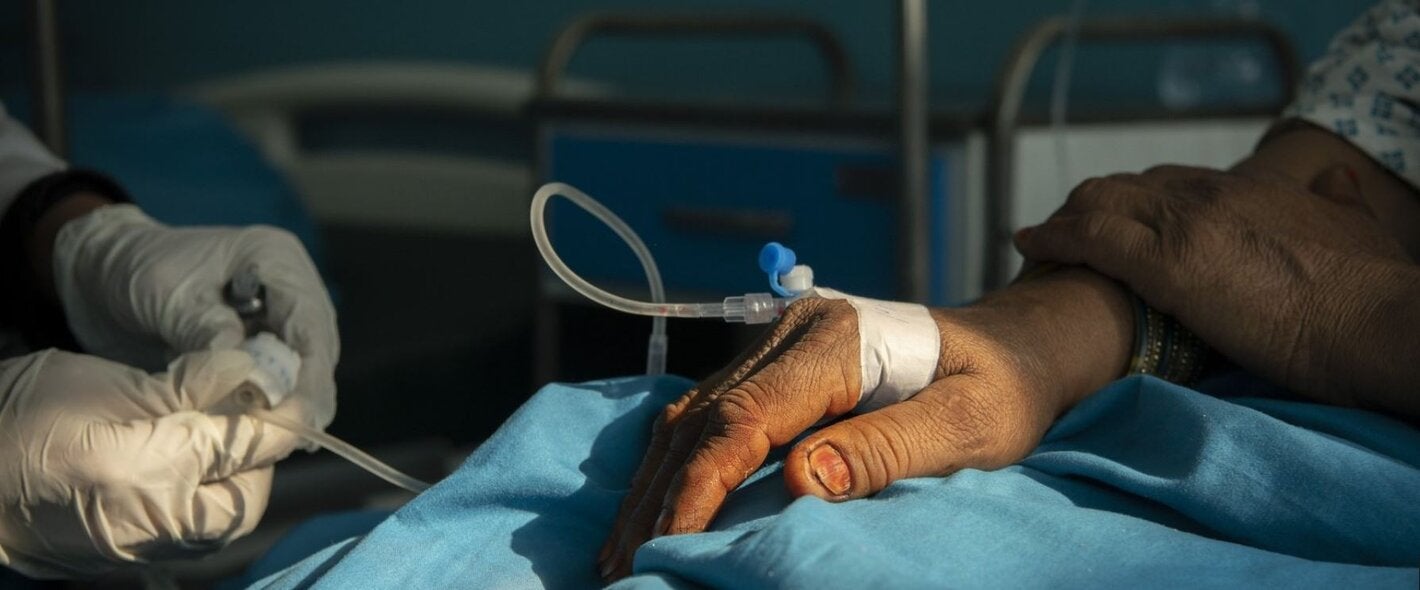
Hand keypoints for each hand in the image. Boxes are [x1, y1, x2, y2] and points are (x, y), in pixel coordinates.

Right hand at [0, 349, 298, 578]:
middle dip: (259, 454)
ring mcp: (144, 549)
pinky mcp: (132, 558)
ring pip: (224, 519)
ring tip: (217, 433)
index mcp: (151, 473)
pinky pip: (191, 532)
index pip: (248, 445)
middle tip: (248, 410)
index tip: (292, 387)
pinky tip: (190, 462)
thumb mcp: (106, 384)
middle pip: (248, 495)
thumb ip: (188, 385)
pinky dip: (205, 498)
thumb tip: (250, 371)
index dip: (280, 414)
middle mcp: (156, 525)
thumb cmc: (19, 418)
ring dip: (236, 477)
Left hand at [50, 204, 338, 429]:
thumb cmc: (134, 268)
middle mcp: (288, 288)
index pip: (309, 320)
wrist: (102, 274)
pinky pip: (277, 378)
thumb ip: (204, 328)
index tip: (301, 413)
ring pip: (303, 367)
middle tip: (297, 437)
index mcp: (275, 259)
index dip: (312, 370)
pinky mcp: (259, 343)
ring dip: (291, 403)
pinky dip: (269, 404)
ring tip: (281, 442)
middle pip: (316, 348)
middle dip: (308, 393)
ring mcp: (276, 317)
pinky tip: (261, 432)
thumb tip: (245, 374)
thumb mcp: (165, 294)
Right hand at [598, 270, 1131, 579]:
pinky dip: (674, 465)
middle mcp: (795, 333)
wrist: (1016, 346)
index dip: (699, 487)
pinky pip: (707, 414)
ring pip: (693, 416)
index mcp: (838, 341)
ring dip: (655, 484)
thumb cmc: (1004, 390)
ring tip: (622, 549)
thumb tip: (799, 481)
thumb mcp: (969, 427)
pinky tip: (653, 505)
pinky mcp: (776, 366)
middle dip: (660, 497)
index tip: (671, 546)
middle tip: (622, 566)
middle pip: (703, 418)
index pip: (744, 419)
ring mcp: (780, 344)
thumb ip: (886, 449)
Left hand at [1013, 164, 1411, 405]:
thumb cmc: (1372, 294)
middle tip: (1065, 233)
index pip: (1174, 184)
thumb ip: (1336, 202)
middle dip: (1091, 210)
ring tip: (1040, 239)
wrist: (1377, 322)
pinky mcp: (1169, 265)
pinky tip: (1028, 242)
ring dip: (1065, 221)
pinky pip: (1091, 237)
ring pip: (1100, 205)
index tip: (1118, 219)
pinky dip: (1053, 236)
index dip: (1138, 202)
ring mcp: (1187, 226)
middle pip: (1128, 190)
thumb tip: (1336, 181)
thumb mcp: (1358, 228)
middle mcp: (1211, 197)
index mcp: (1250, 191)